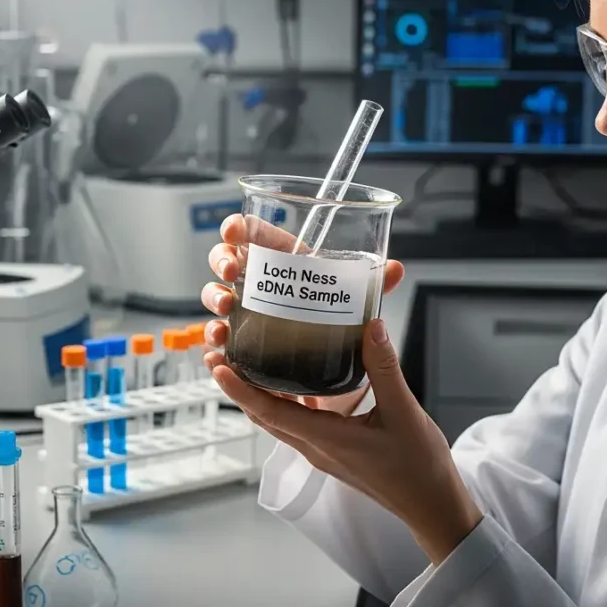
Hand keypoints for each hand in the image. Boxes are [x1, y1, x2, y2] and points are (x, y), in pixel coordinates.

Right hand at [201, 214, 404, 415]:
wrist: (337, 378)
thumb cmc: (340, 329)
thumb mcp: (356, 307)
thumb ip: (373, 288)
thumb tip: (394, 269)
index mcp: (287, 263)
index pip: (256, 236)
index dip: (239, 228)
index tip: (234, 230)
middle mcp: (263, 285)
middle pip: (228, 260)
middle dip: (222, 259)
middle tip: (232, 270)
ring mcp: (249, 314)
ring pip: (217, 296)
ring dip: (214, 298)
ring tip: (227, 308)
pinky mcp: (243, 345)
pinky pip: (220, 339)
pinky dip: (212, 342)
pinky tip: (217, 348)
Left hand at [215, 318, 482, 563]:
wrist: (432, 505)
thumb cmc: (419, 467)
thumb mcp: (404, 411)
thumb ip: (383, 367)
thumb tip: (369, 326)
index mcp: (326, 439)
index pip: (269, 412)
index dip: (240, 389)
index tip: (217, 366)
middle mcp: (316, 447)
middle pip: (264, 415)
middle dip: (239, 386)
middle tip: (222, 354)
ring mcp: (323, 451)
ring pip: (279, 419)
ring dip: (259, 394)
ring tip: (248, 361)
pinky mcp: (333, 450)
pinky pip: (300, 422)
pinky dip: (288, 400)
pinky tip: (296, 378)